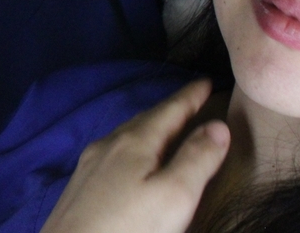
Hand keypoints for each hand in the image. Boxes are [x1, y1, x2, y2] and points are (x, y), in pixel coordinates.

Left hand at [40, 79, 229, 232]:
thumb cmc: (128, 227)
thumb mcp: (174, 196)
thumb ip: (197, 159)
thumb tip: (218, 125)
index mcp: (133, 142)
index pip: (168, 110)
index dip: (189, 96)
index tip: (205, 81)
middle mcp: (108, 144)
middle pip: (145, 119)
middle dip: (170, 109)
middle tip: (191, 102)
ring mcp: (90, 163)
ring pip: (126, 134)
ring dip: (150, 126)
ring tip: (167, 127)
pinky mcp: (81, 184)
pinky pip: (114, 150)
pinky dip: (134, 144)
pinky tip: (133, 159)